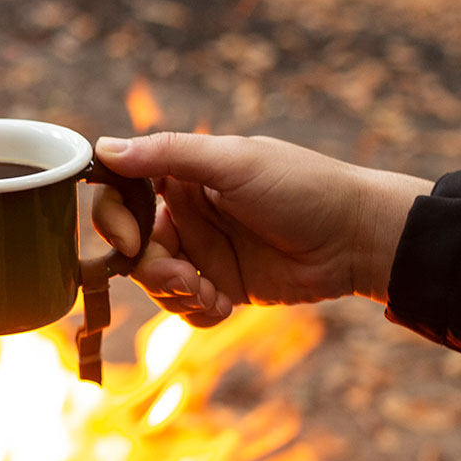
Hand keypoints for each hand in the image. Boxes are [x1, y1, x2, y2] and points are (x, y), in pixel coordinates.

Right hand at [90, 133, 430, 325]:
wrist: (357, 238)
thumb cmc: (302, 187)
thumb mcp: (234, 162)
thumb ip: (170, 154)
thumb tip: (103, 148)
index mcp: (184, 176)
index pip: (121, 193)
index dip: (114, 220)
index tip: (131, 242)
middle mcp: (188, 214)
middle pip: (133, 247)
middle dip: (149, 267)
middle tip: (183, 276)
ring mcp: (205, 252)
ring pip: (155, 282)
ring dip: (174, 293)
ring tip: (209, 293)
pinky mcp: (224, 286)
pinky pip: (186, 308)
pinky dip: (196, 311)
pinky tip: (225, 306)